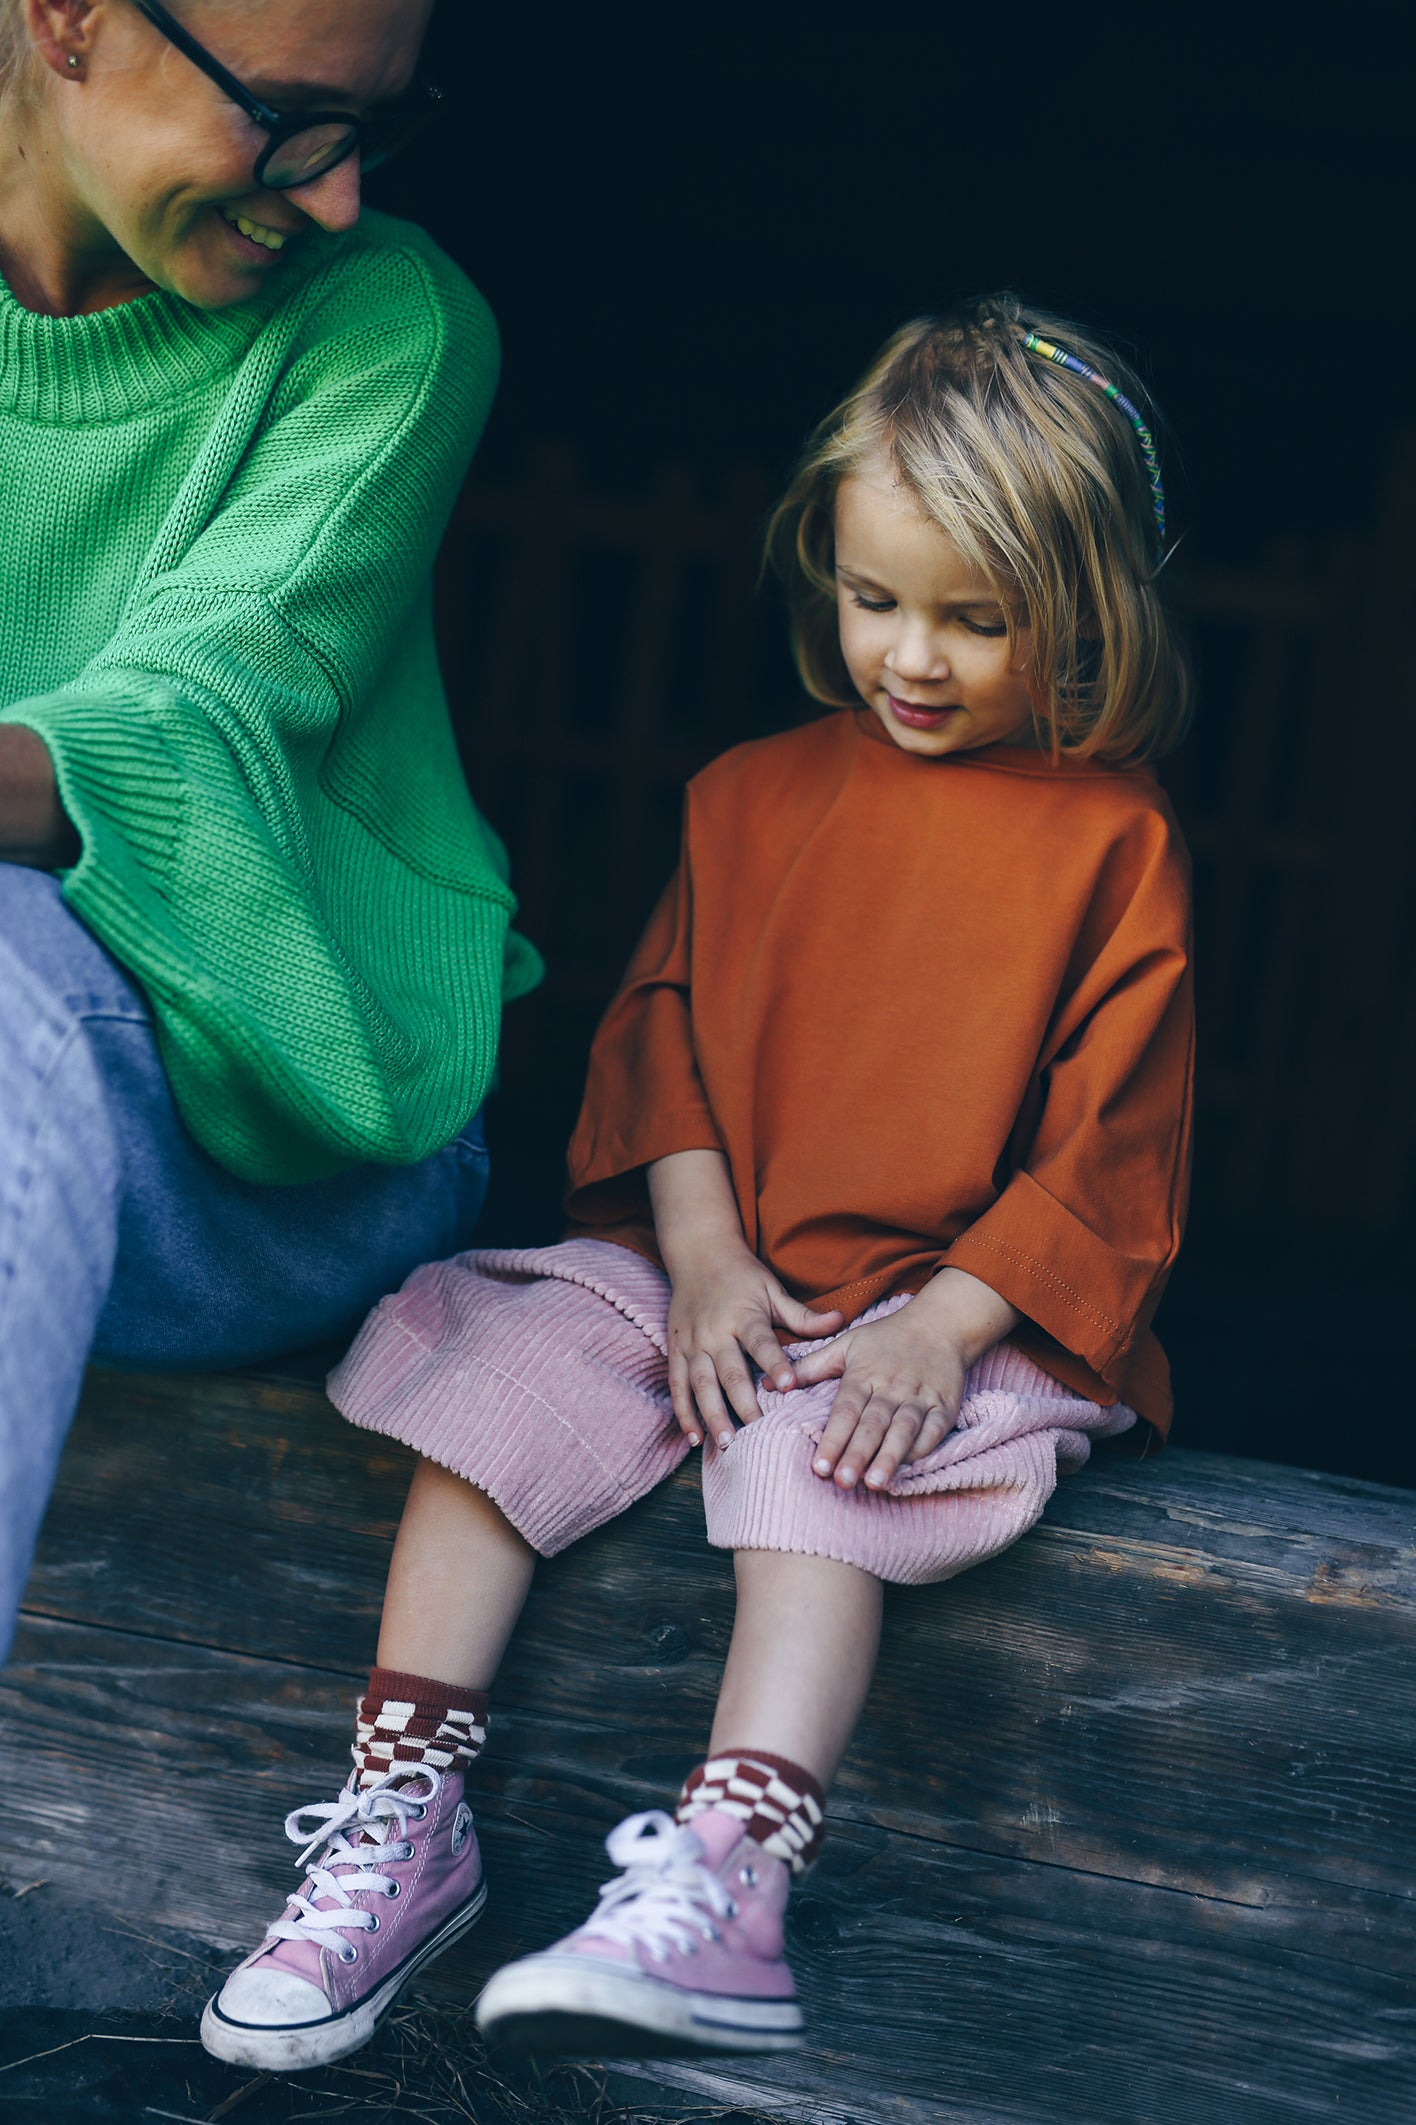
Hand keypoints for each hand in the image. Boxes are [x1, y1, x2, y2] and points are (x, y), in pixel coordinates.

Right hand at [647, 1148, 843, 1449]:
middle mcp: (715, 1331)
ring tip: (724, 1442)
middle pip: (728, 1371)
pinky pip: (677, 1385)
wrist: (698, 1253)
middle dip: (741, 1403)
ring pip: (700, 1383)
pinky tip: (693, 1436)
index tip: (788, 1386)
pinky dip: (683, 1411)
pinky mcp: (676, 1350)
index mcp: (744, 1316)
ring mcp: (692, 1343)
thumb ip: (802, 1315)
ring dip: (710, 1414)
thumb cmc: (742, 1275)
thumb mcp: (773, 1290)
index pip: (761, 1343)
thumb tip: (840, 1321)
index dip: (775, 1364)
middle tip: (756, 1431)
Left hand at [792, 1268, 1020, 1490]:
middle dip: (857, 1454)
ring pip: (904, 1429)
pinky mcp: (944, 1405)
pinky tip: (910, 1467)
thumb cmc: (887, 1338)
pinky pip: (935, 1429)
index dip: (833, 1438)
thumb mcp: (847, 1344)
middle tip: (842, 1482)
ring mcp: (920, 1396)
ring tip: (875, 1482)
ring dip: (889, 1456)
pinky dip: (923, 1448)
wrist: (940, 1323)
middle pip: (872, 1423)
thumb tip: (770, 1383)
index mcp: (864, 1374)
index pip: (845, 1410)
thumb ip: (811, 1366)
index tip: (820, 1466)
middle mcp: (891, 1386)